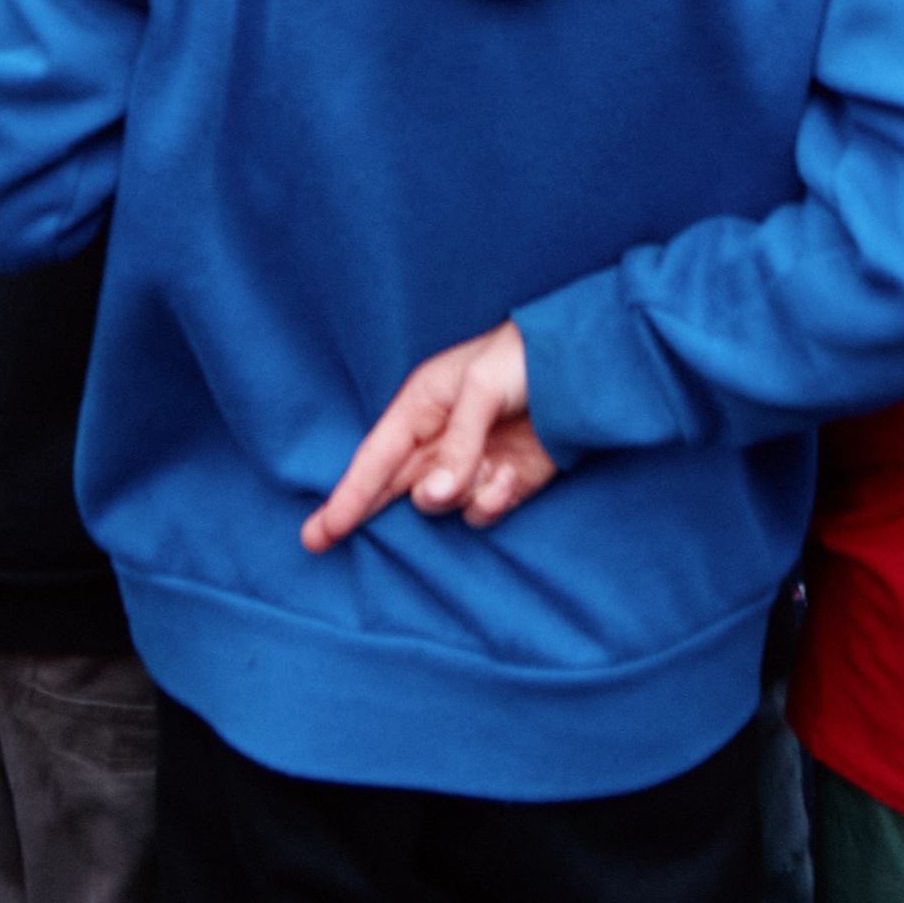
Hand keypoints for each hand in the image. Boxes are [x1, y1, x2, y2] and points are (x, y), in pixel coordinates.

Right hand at [305, 317, 553, 549]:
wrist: (586, 367)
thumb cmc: (523, 360)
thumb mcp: (480, 391)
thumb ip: (454, 446)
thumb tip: (431, 499)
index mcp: (422, 407)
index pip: (374, 458)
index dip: (346, 495)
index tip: (317, 531)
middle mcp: (439, 440)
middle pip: (392, 487)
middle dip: (358, 512)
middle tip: (319, 541)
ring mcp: (470, 465)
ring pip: (441, 505)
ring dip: (459, 492)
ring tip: (488, 465)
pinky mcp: (504, 483)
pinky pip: (481, 510)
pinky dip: (492, 501)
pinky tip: (508, 477)